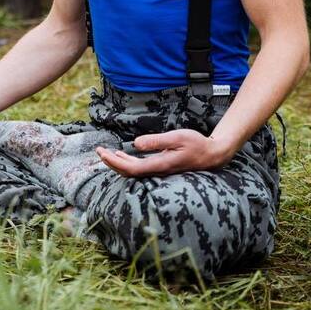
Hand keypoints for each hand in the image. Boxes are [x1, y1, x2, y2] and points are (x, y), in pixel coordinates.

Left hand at [96, 128, 228, 176]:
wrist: (212, 155)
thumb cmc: (196, 144)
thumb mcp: (177, 137)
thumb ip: (157, 141)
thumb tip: (135, 143)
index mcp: (160, 165)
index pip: (132, 169)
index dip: (115, 163)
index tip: (103, 153)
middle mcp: (158, 171)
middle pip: (129, 172)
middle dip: (112, 162)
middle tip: (98, 151)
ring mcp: (159, 170)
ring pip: (133, 170)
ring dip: (118, 162)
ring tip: (105, 153)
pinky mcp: (161, 167)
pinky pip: (140, 168)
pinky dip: (128, 161)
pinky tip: (121, 154)